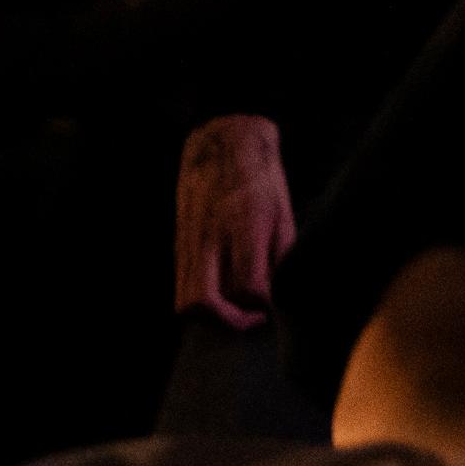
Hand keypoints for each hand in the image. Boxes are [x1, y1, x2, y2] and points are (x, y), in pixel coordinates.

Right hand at [174, 114, 293, 325]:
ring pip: (185, 300)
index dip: (263, 304)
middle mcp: (212, 236)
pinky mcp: (180, 244)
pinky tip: (221, 298)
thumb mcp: (284, 210)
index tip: (274, 305)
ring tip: (236, 313)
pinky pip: (181, 285)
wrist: (223, 144)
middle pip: (204, 301)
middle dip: (230, 322)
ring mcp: (191, 241)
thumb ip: (282, 253)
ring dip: (211, 318)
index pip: (248, 283)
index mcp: (245, 224)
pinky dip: (199, 303)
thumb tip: (282, 291)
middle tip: (253, 320)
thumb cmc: (262, 178)